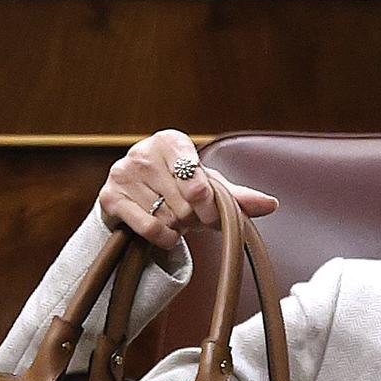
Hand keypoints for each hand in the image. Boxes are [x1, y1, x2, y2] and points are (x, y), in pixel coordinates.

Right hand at [97, 129, 279, 246]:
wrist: (136, 199)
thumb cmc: (179, 188)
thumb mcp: (210, 187)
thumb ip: (238, 196)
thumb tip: (271, 204)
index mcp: (171, 141)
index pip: (199, 181)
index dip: (210, 205)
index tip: (210, 212)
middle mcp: (143, 152)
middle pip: (187, 204)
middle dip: (194, 217)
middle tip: (189, 214)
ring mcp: (122, 173)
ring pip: (170, 217)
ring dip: (178, 227)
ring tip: (173, 216)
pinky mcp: (110, 198)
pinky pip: (151, 229)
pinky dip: (165, 239)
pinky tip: (165, 232)